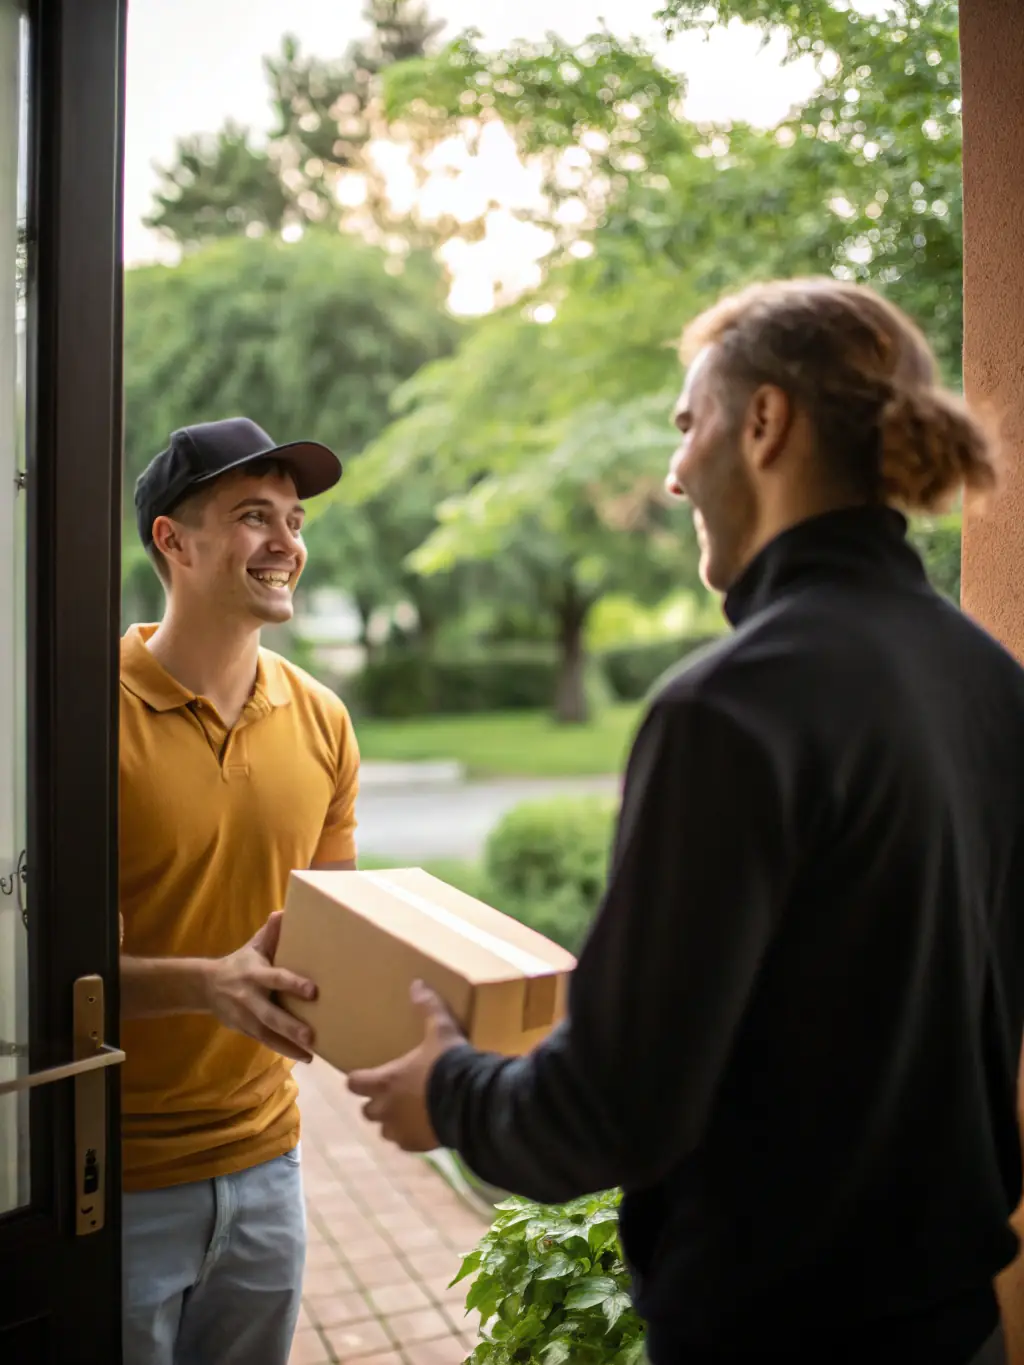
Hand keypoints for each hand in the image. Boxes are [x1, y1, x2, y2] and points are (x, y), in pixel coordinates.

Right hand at [205, 910, 317, 1062]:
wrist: (206, 986)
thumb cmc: (241, 962)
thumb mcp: (254, 946)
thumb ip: (271, 933)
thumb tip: (284, 913)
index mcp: (255, 974)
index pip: (276, 978)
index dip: (293, 984)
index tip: (313, 991)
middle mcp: (250, 998)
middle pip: (270, 1015)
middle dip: (290, 1026)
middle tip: (311, 1035)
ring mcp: (246, 1017)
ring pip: (267, 1034)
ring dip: (289, 1045)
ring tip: (311, 1052)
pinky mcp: (245, 1030)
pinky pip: (266, 1042)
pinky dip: (284, 1050)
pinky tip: (304, 1057)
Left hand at [348, 981, 464, 1151]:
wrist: (471, 1101)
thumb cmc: (448, 1063)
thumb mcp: (441, 1029)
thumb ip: (427, 1007)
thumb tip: (417, 984)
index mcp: (385, 1081)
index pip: (354, 1083)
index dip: (357, 1079)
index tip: (363, 1075)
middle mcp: (387, 1109)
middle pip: (366, 1111)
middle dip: (375, 1102)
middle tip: (390, 1092)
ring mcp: (402, 1130)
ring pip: (385, 1131)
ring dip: (392, 1122)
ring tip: (408, 1111)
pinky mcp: (419, 1145)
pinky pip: (406, 1144)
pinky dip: (411, 1136)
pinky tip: (425, 1125)